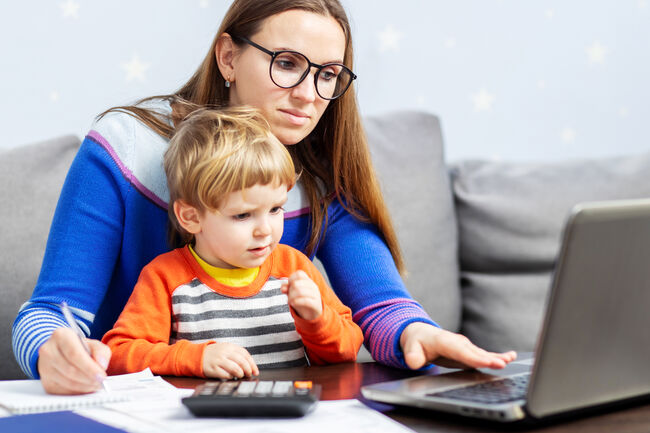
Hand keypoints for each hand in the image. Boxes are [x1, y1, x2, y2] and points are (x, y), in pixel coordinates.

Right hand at [37, 327, 110, 394]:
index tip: (101, 375)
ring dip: (84, 386)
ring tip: (96, 385)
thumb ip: (101, 352)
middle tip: (101, 382)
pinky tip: (86, 388)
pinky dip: (77, 392)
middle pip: (70, 370)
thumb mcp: (93, 344)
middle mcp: (48, 350)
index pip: (74, 354)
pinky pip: (62, 391)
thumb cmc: (79, 348)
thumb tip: (101, 365)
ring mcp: (44, 367)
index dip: (89, 367)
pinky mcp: (45, 381)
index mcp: (61, 336)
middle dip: (88, 379)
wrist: (62, 352)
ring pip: (66, 382)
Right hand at [202, 342, 258, 378]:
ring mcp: (218, 360)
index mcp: (230, 346)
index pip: (245, 354)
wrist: (197, 355)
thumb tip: (250, 366)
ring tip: (240, 375)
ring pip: (235, 369)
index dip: (252, 364)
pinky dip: (231, 377)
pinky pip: (226, 375)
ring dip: (240, 374)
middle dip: (248, 370)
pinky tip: (231, 376)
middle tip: (249, 374)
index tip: (255, 371)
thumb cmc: (215, 354)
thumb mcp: (226, 349)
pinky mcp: (213, 369)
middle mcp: (224, 352)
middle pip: (242, 362)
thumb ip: (237, 354)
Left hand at [281, 271, 322, 320]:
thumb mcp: (293, 293)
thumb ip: (287, 288)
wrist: (312, 314)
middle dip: (289, 291)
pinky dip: (296, 302)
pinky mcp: (316, 304)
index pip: (299, 274)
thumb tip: (283, 288)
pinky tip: (293, 304)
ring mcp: (315, 295)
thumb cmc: (301, 301)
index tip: (289, 287)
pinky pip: (305, 301)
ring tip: (290, 302)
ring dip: (291, 297)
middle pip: (296, 283)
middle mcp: (313, 286)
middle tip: (289, 297)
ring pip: (299, 292)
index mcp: (308, 281)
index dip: (291, 279)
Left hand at [400, 322, 516, 369]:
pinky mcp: (468, 352)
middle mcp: (457, 342)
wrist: (420, 333)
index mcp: (444, 341)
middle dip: (488, 358)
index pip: (460, 351)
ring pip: (481, 353)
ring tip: (509, 360)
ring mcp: (464, 346)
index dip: (473, 357)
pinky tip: (510, 357)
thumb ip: (412, 355)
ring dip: (495, 357)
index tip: (485, 361)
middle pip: (474, 352)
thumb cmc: (416, 341)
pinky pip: (483, 354)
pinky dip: (497, 356)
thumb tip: (414, 362)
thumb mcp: (410, 347)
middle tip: (502, 364)